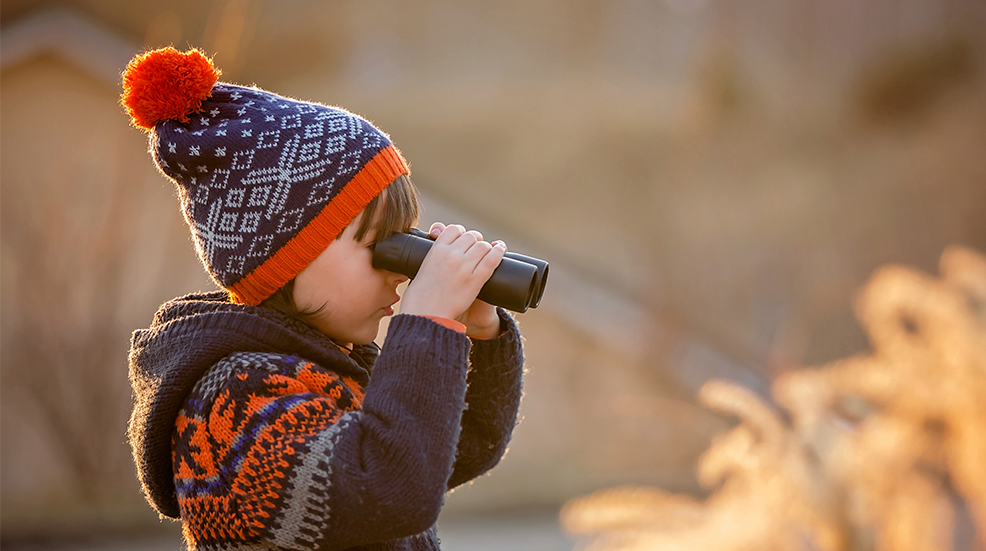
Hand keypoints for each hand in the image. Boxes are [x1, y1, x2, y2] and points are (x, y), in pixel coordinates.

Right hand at [399, 222, 504, 338]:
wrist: (425, 313)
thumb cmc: (420, 296)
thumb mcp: (420, 270)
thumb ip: (431, 260)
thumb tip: (436, 245)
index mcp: (436, 250)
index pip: (453, 229)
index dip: (460, 233)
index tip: (462, 239)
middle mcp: (451, 254)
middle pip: (470, 236)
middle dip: (475, 241)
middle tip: (475, 249)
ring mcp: (464, 266)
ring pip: (482, 246)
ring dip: (486, 248)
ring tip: (486, 253)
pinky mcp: (475, 279)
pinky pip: (491, 259)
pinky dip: (498, 252)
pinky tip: (500, 249)